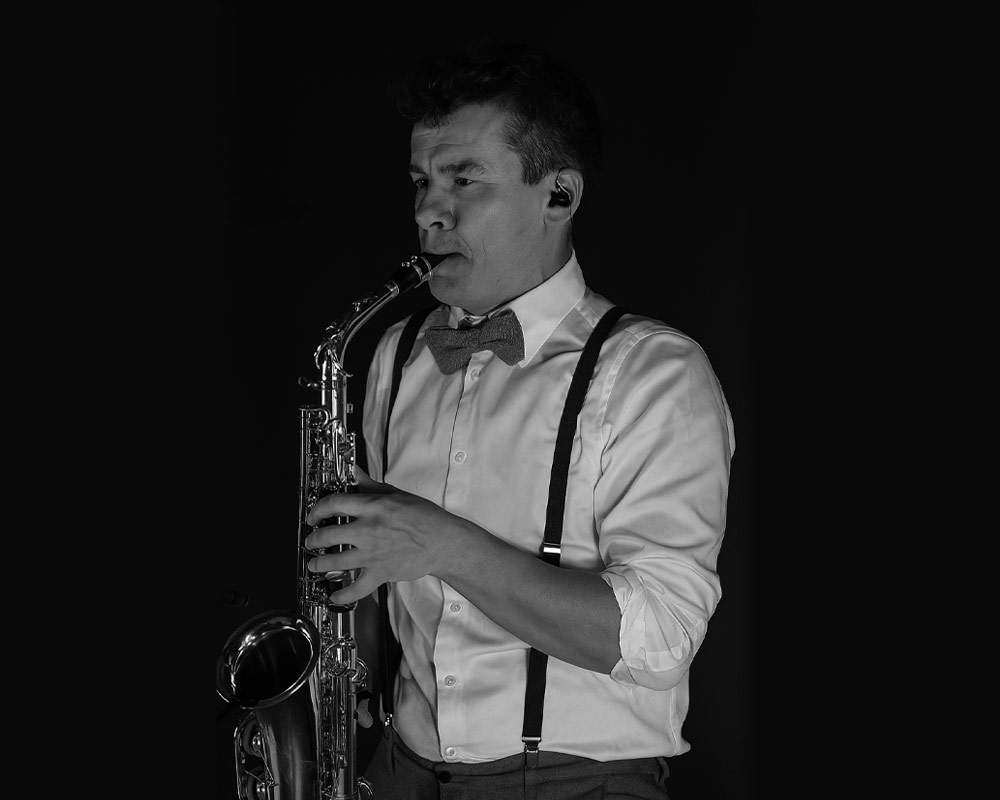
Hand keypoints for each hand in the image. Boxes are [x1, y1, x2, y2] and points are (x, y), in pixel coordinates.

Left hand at [303, 467, 459, 603]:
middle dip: (313, 539)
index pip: (334, 504)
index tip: (313, 515)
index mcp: (373, 507)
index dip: (317, 510)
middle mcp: (369, 530)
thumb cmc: (424, 517)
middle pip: (328, 535)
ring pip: (335, 562)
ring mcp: (374, 553)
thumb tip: (353, 471)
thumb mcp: (395, 494)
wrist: (443, 541)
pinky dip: (343, 595)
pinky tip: (335, 595)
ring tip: (314, 564)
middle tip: (311, 541)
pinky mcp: (381, 572)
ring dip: (319, 564)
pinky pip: (356, 588)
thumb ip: (369, 485)